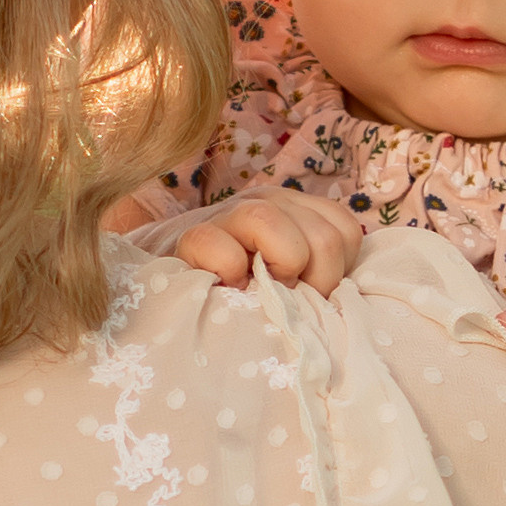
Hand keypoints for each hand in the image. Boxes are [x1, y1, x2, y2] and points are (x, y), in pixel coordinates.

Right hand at [126, 186, 361, 295]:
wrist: (159, 277)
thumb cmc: (233, 287)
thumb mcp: (283, 275)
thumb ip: (314, 275)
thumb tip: (345, 304)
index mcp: (294, 208)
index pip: (345, 231)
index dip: (336, 272)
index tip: (309, 294)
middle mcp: (267, 201)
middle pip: (327, 240)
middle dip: (314, 284)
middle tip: (285, 300)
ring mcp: (228, 215)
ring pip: (283, 237)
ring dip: (279, 278)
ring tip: (258, 293)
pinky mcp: (191, 237)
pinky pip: (224, 252)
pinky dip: (229, 275)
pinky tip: (224, 288)